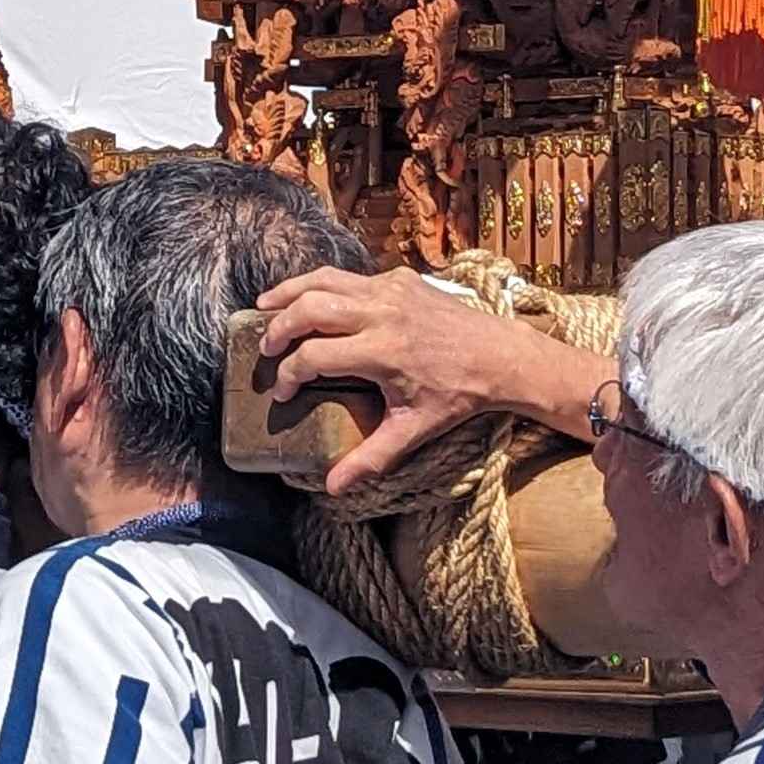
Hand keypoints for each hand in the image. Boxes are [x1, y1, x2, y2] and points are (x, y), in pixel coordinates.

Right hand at [252, 265, 599, 498]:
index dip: (288, 374)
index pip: (314, 356)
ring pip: (324, 280)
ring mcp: (389, 289)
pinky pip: (349, 276)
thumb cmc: (456, 396)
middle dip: (278, 327)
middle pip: (309, 308)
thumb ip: (370, 457)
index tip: (280, 392)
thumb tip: (332, 487)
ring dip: (289, 292)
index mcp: (381, 351)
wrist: (499, 356)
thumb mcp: (413, 430)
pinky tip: (311, 300)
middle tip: (264, 347)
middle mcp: (380, 313)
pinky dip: (322, 286)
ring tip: (264, 306)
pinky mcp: (399, 277)